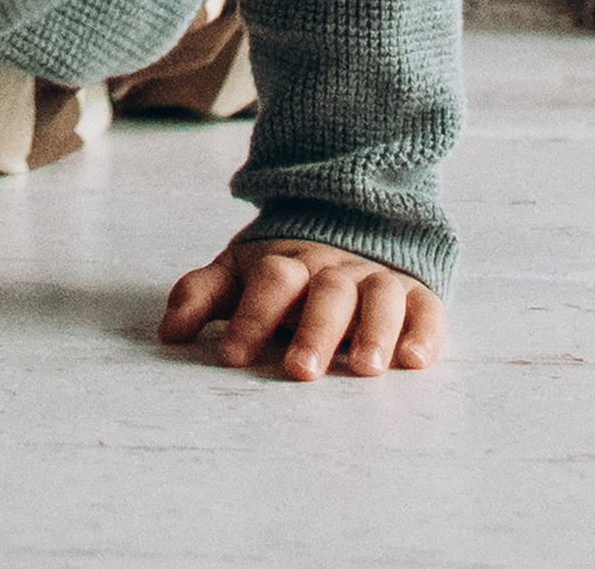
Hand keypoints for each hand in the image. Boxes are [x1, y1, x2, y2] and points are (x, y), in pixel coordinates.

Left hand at [160, 234, 442, 380]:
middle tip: (300, 371)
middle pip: (327, 292)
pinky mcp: (417, 295)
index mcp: (289, 262)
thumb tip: (167, 333)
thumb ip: (201, 295)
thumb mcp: (239, 274)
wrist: (347, 223)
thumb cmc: (284, 273)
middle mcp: (335, 269)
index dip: (252, 316)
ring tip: (365, 369)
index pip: (272, 280)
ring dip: (373, 331)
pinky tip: (414, 360)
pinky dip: (423, 332)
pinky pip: (427, 308)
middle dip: (315, 331)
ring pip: (380, 297)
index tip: (233, 356)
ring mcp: (377, 280)